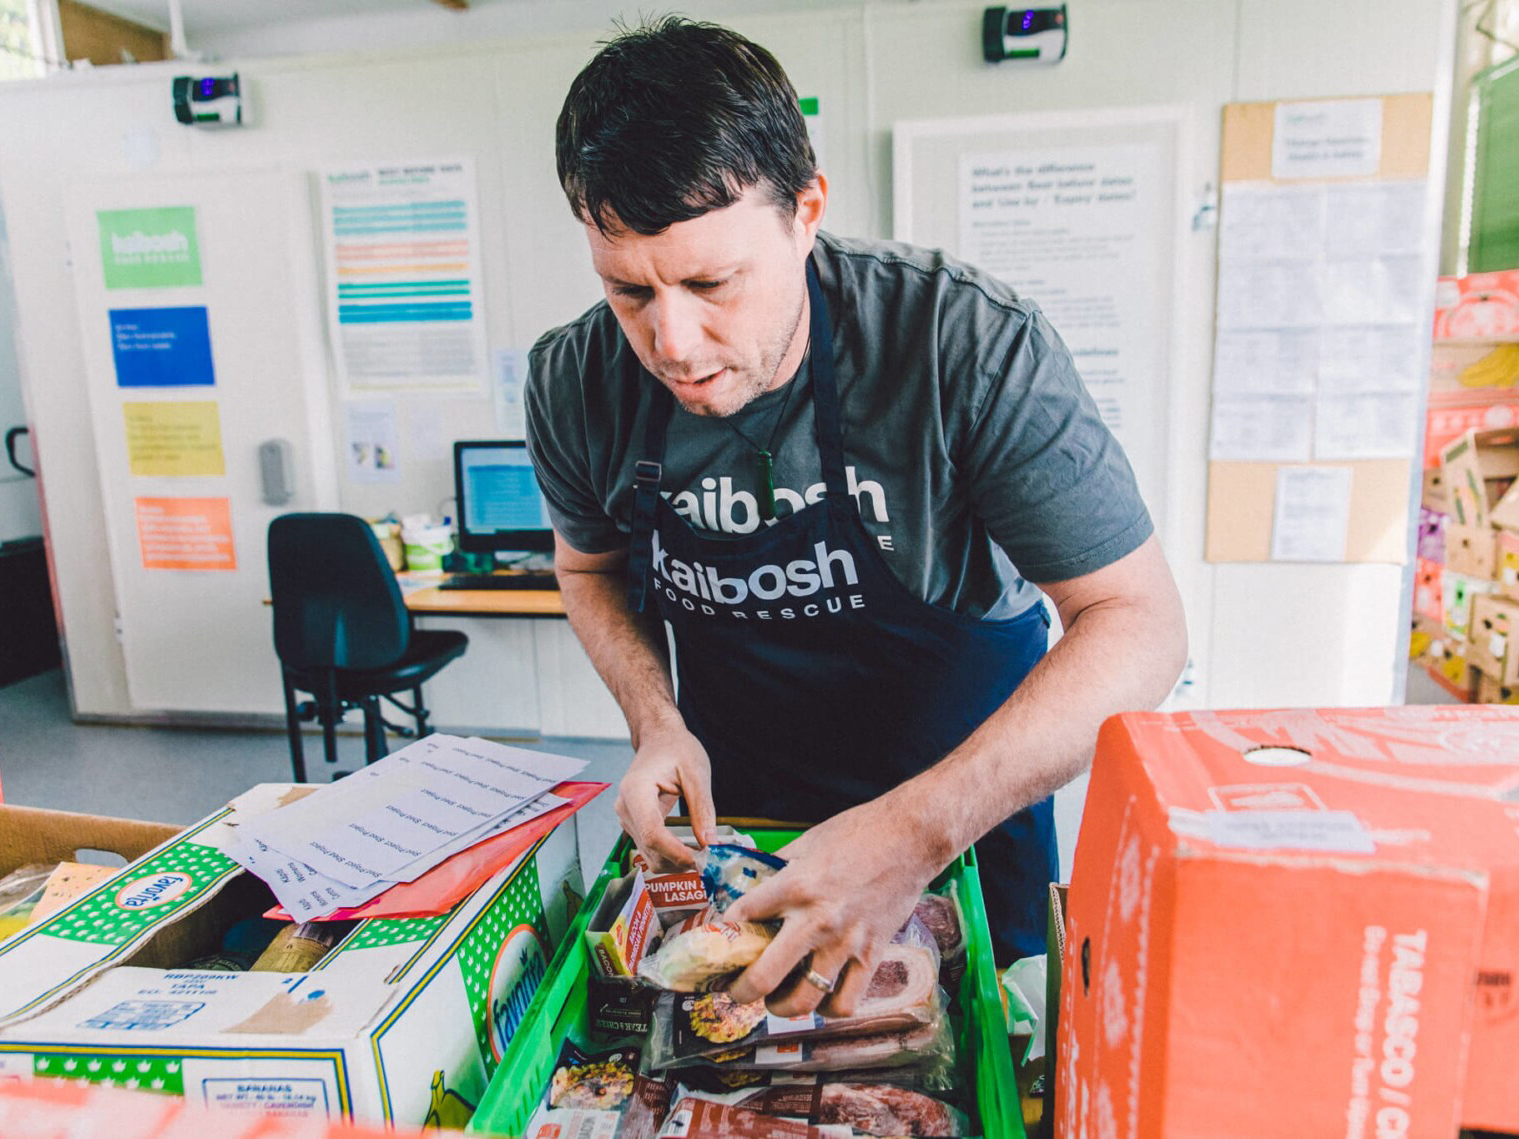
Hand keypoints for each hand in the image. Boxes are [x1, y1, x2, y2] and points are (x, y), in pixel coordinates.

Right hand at [614, 722, 717, 870]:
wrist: (659, 738)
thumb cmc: (676, 748)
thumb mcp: (696, 773)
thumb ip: (702, 809)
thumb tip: (710, 843)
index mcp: (636, 790)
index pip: (652, 833)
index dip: (676, 852)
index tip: (701, 860)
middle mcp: (625, 807)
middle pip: (650, 848)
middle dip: (679, 860)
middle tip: (710, 860)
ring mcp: (627, 817)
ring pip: (649, 853)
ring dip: (675, 861)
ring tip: (703, 854)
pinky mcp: (634, 823)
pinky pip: (650, 847)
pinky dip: (670, 853)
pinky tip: (689, 849)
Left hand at [723, 797, 942, 1017]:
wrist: (910, 837)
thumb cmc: (859, 833)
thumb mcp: (808, 841)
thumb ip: (779, 867)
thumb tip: (754, 883)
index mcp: (794, 885)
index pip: (741, 918)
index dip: (721, 934)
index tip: (717, 944)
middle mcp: (816, 919)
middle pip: (764, 976)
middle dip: (740, 991)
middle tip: (735, 991)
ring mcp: (846, 942)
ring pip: (804, 1000)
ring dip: (782, 1007)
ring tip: (777, 1000)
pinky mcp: (872, 955)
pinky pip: (846, 1001)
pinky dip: (828, 1009)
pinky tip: (820, 997)